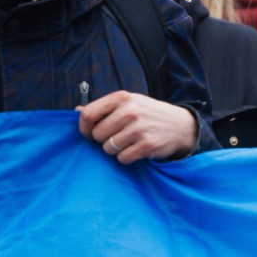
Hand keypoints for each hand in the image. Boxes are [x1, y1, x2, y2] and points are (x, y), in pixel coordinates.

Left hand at [78, 91, 197, 162]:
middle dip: (102, 140)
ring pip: (108, 148)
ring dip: (115, 149)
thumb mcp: (129, 103)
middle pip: (97, 134)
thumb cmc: (149, 114)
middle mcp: (130, 111)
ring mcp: (139, 129)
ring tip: (127, 142)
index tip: (88, 133)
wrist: (180, 125)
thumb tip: (76, 110)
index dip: (83, 127)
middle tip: (115, 137)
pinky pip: (122, 158)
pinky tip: (136, 149)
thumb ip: (103, 107)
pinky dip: (126, 157)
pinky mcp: (147, 145)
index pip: (88, 114)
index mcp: (122, 98)